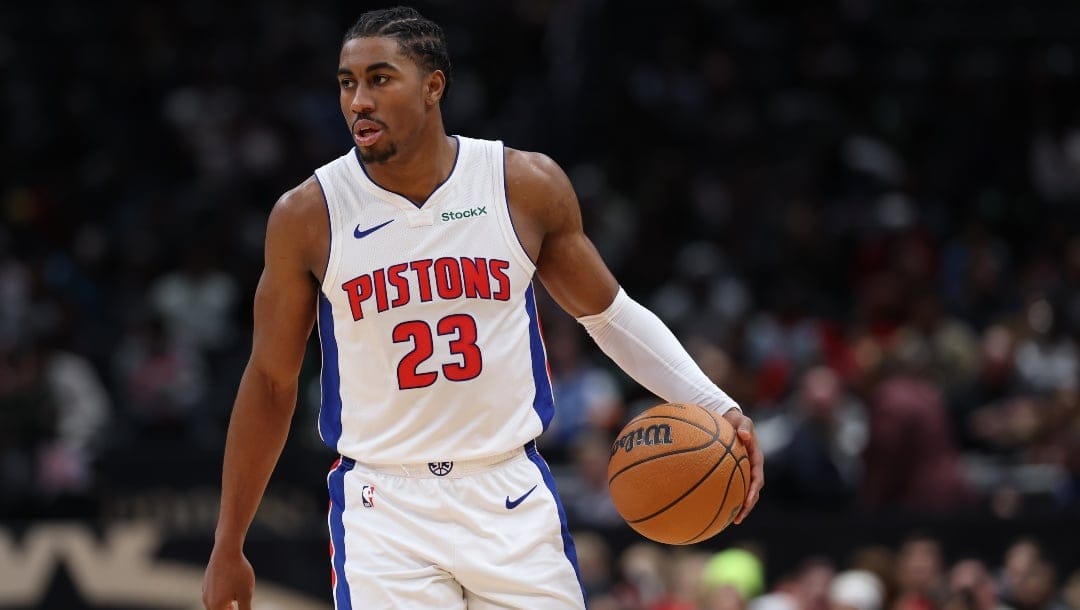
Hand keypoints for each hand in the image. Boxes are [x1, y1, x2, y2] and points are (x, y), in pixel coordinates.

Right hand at [203, 545, 253, 609]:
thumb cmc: (238, 572)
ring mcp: (206, 592)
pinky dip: (225, 596)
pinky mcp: (207, 583)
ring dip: (229, 605)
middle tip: (239, 601)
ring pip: (218, 604)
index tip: (239, 605)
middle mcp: (207, 601)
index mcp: (216, 607)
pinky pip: (216, 595)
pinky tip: (234, 588)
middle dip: (232, 608)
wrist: (226, 550)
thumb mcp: (246, 593)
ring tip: (238, 598)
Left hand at [722, 407, 763, 523]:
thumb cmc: (736, 420)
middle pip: (752, 492)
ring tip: (728, 520)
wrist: (729, 420)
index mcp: (756, 460)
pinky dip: (724, 497)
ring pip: (742, 493)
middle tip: (738, 518)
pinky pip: (728, 487)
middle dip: (747, 506)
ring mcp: (742, 472)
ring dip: (738, 507)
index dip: (754, 491)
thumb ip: (744, 426)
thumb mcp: (742, 420)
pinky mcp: (732, 473)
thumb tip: (745, 435)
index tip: (748, 500)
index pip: (758, 479)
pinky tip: (711, 507)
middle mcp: (750, 469)